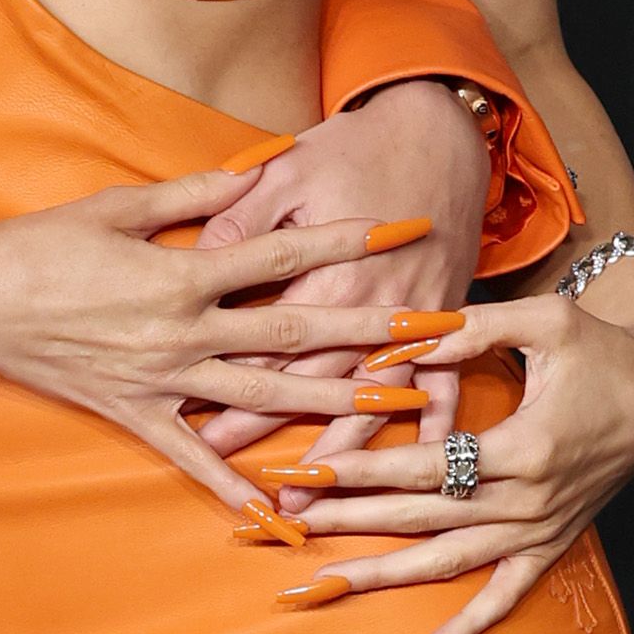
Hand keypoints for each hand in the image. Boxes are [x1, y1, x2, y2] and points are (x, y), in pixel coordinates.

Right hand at [0, 175, 441, 513]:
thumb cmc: (39, 244)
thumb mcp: (119, 207)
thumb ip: (195, 197)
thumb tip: (258, 171)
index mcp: (183, 273)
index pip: (284, 253)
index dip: (348, 238)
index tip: (405, 227)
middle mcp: (182, 332)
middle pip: (296, 331)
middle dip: (371, 330)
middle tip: (435, 331)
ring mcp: (161, 379)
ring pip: (264, 396)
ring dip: (334, 403)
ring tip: (396, 406)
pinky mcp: (134, 414)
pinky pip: (193, 458)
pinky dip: (235, 488)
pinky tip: (279, 514)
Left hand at [185, 76, 493, 460]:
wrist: (439, 131)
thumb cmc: (356, 147)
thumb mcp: (286, 170)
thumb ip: (237, 217)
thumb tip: (192, 257)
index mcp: (322, 273)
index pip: (263, 342)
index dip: (224, 383)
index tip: (188, 424)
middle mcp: (365, 306)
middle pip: (305, 382)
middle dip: (263, 433)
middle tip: (223, 478)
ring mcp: (409, 319)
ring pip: (367, 401)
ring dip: (337, 455)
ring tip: (307, 502)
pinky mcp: (442, 322)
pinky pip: (445, 388)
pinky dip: (430, 432)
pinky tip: (414, 475)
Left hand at [268, 271, 633, 633]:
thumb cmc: (601, 348)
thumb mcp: (543, 321)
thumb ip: (469, 329)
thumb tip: (397, 343)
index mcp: (525, 448)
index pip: (425, 467)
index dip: (361, 471)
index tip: (305, 472)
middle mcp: (530, 501)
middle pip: (423, 518)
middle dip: (349, 520)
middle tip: (287, 523)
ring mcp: (541, 530)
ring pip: (449, 563)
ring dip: (382, 575)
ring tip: (318, 584)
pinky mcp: (551, 545)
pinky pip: (507, 596)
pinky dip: (470, 626)